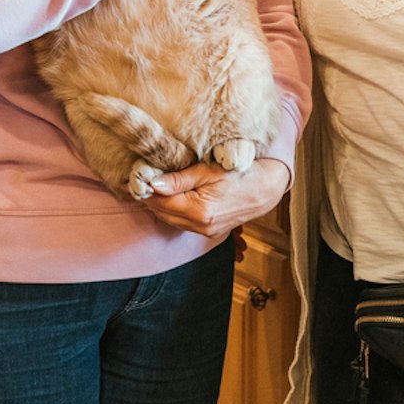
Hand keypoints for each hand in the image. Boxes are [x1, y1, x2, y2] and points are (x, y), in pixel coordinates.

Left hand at [141, 158, 291, 237]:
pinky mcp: (209, 232)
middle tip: (142, 177)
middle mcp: (201, 227)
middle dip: (150, 196)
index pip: (160, 202)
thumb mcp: (209, 171)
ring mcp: (205, 232)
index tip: (138, 173)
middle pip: (162, 213)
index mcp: (200, 211)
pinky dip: (172, 210)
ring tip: (154, 184)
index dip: (146, 188)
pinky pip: (182, 223)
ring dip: (160, 204)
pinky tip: (171, 196)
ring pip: (170, 220)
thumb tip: (153, 182)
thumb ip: (180, 179)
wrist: (266, 189)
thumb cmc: (240, 174)